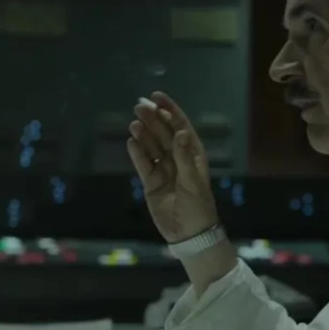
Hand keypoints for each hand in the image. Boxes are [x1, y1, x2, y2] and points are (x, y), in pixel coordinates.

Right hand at [127, 92, 218, 243]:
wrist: (189, 233)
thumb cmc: (198, 206)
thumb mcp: (193, 181)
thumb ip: (184, 157)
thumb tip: (181, 132)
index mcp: (193, 154)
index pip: (180, 126)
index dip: (170, 110)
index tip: (157, 96)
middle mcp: (177, 158)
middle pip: (163, 133)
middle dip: (152, 119)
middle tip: (139, 106)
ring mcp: (163, 169)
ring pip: (151, 146)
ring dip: (143, 134)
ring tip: (134, 123)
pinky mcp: (151, 183)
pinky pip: (143, 164)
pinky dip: (137, 154)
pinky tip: (131, 142)